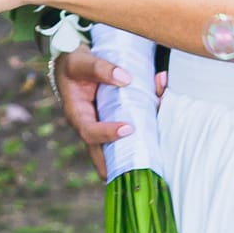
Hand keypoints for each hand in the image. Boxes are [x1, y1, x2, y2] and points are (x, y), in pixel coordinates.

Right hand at [53, 48, 164, 163]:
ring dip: (142, 140)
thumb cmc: (74, 64)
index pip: (90, 133)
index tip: (128, 128)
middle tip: (144, 170)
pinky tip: (161, 96)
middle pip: (105, 153)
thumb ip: (100, 68)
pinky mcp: (117, 119)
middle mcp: (92, 126)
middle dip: (123, 164)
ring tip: (159, 132)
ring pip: (122, 141)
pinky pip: (132, 125)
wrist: (73, 62)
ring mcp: (105, 125)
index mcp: (78, 115)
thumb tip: (126, 78)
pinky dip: (149, 116)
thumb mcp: (81, 62)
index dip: (107, 135)